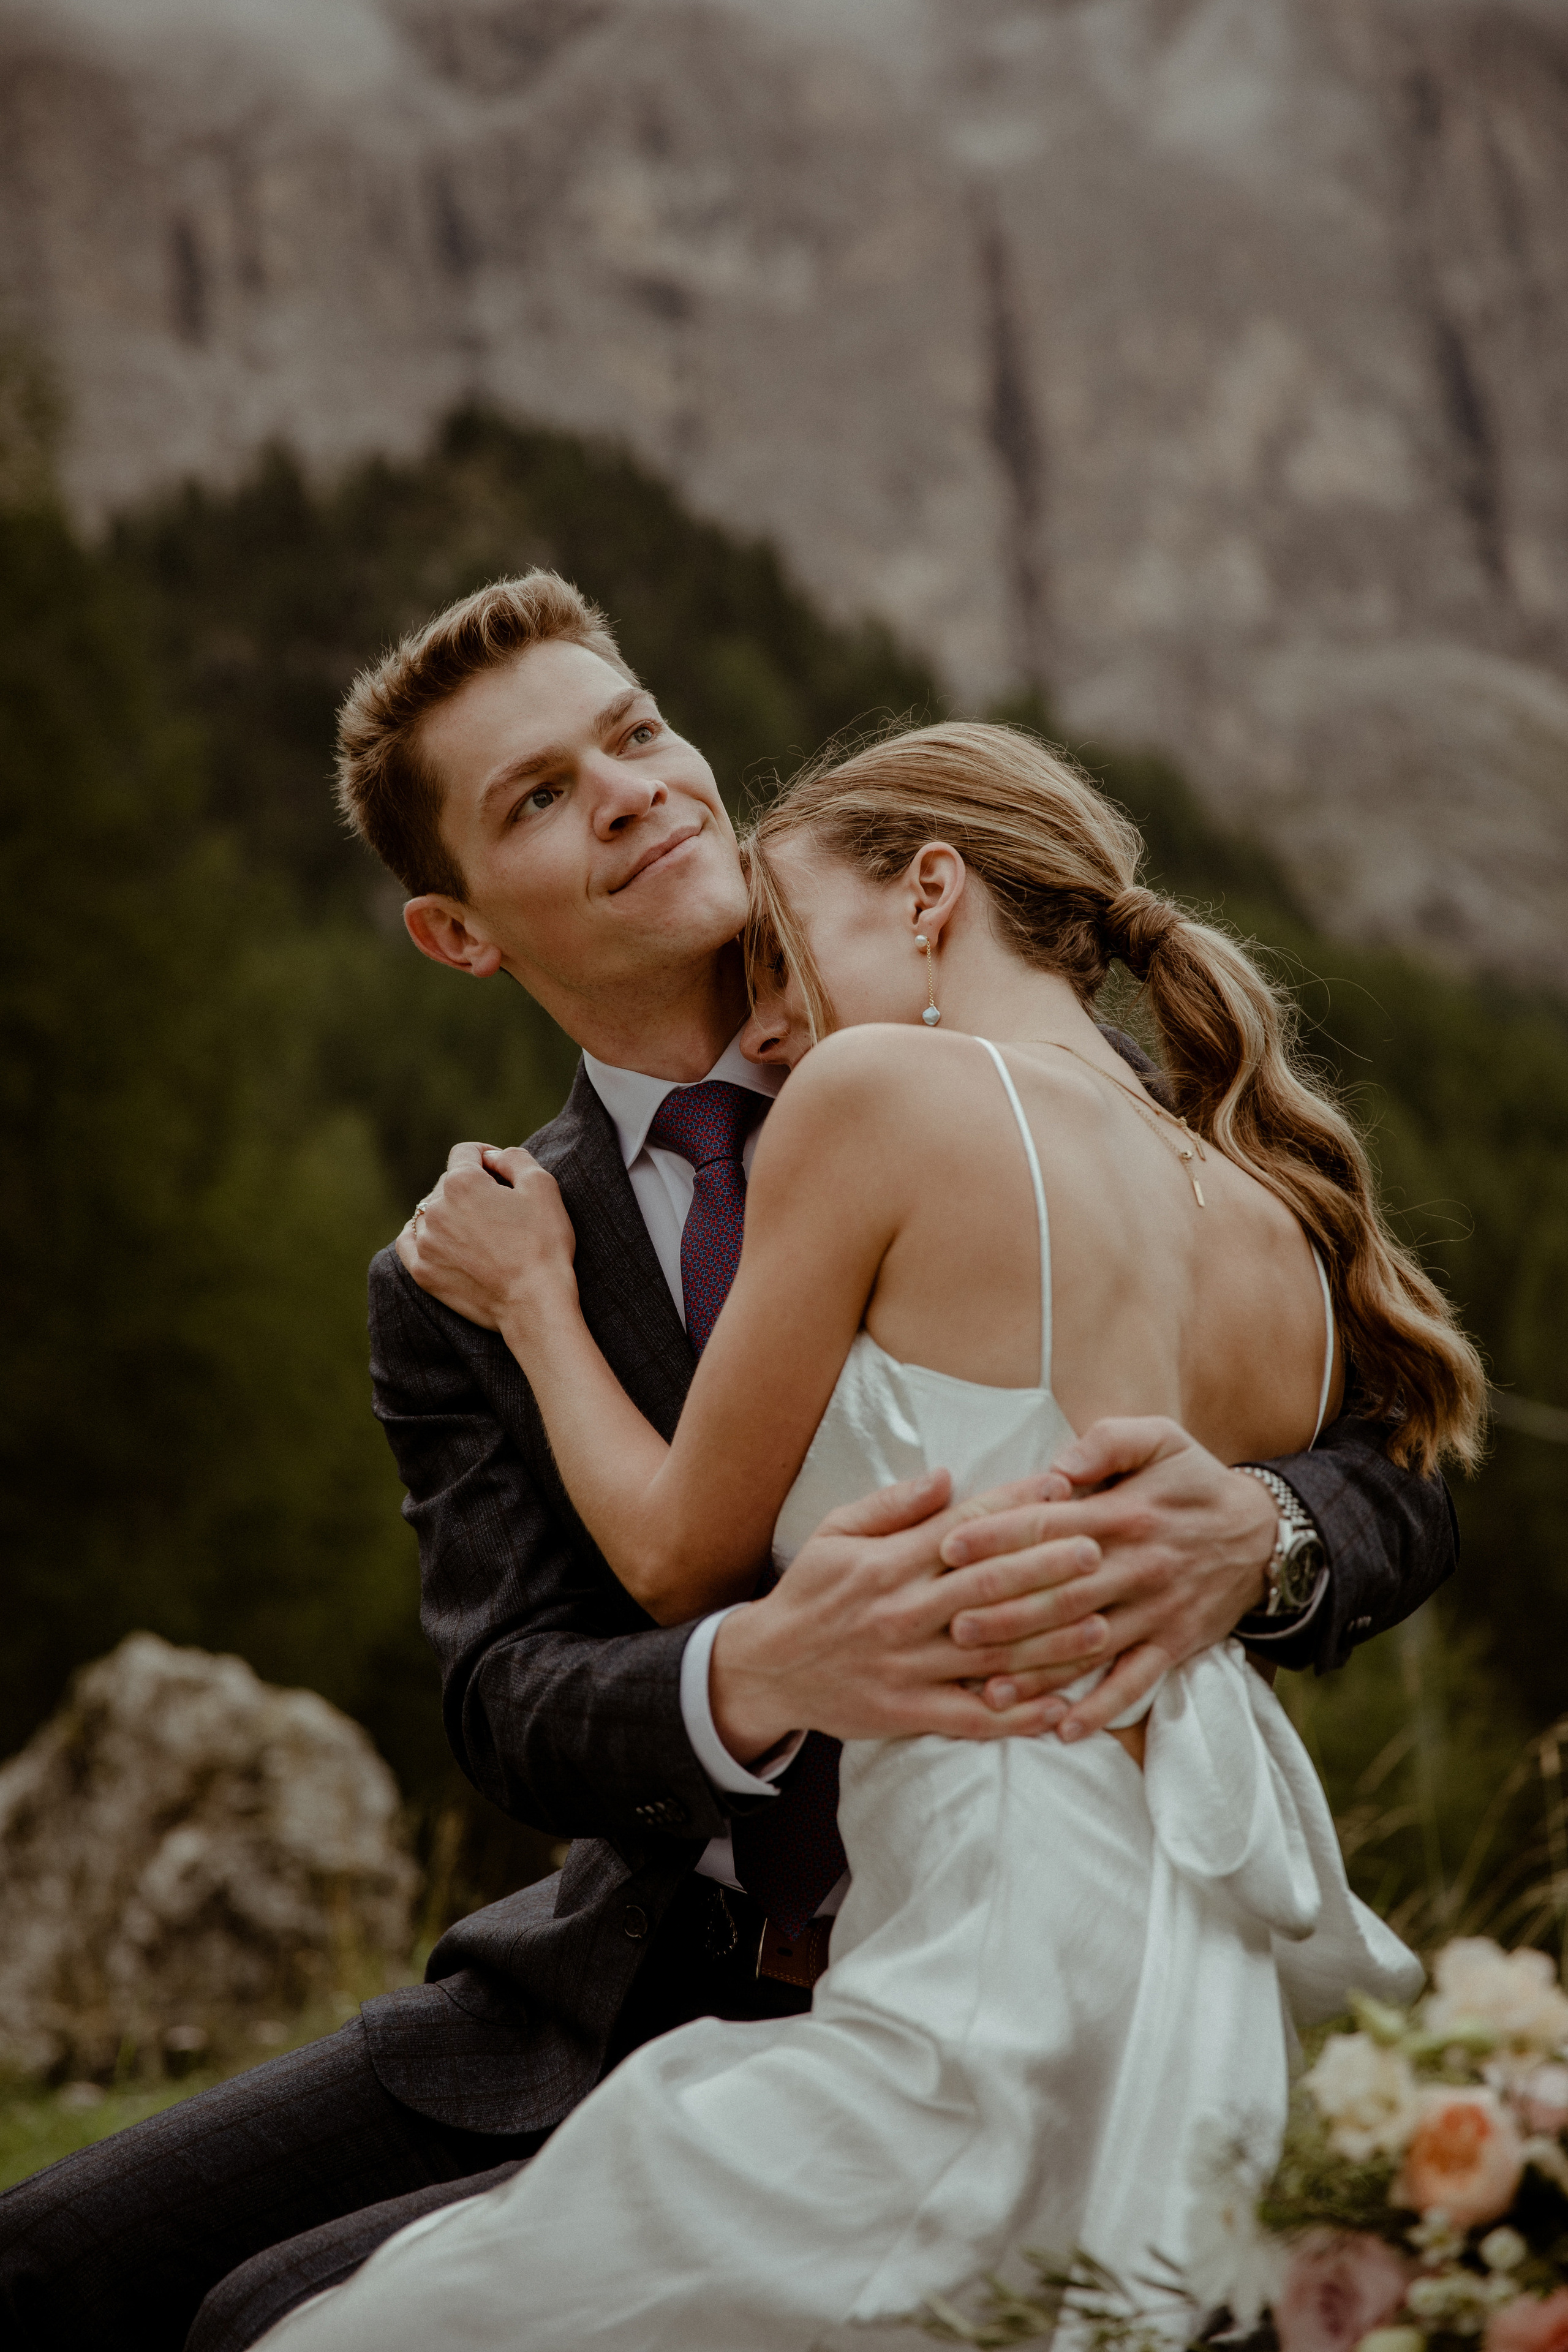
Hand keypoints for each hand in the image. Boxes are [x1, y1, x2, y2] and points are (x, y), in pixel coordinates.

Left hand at [396, 1141, 577, 1331]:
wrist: (534, 1302)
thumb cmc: (543, 1243)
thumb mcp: (542, 1186)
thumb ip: (514, 1158)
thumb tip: (492, 1157)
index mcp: (462, 1183)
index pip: (465, 1153)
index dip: (486, 1156)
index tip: (501, 1172)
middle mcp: (435, 1208)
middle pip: (448, 1182)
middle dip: (471, 1187)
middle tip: (499, 1208)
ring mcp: (425, 1242)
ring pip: (430, 1212)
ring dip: (450, 1213)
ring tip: (477, 1230)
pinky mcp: (423, 1272)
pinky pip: (408, 1242)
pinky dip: (421, 1236)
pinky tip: (438, 1239)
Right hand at [709, 1466, 1118, 1759]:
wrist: (767, 1667)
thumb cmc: (810, 1592)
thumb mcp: (836, 1532)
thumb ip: (893, 1505)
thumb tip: (947, 1476)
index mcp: (887, 1563)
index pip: (964, 1529)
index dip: (1015, 1506)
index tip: (1060, 1487)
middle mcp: (901, 1612)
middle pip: (988, 1587)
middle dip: (1047, 1566)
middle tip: (1098, 1549)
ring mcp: (906, 1666)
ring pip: (990, 1653)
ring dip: (1050, 1641)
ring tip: (1102, 1625)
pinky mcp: (906, 1711)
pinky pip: (971, 1717)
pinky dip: (1017, 1716)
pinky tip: (1060, 1708)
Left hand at [937, 1417, 1277, 1741]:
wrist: (1265, 1536)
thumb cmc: (1195, 1481)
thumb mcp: (1161, 1438)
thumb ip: (1108, 1442)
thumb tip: (1058, 1465)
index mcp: (1124, 1513)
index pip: (1049, 1526)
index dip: (997, 1537)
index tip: (948, 1548)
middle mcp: (1136, 1566)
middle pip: (1060, 1593)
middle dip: (1003, 1612)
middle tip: (951, 1626)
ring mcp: (1155, 1611)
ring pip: (1088, 1645)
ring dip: (1038, 1671)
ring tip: (988, 1690)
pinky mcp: (1173, 1644)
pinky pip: (1135, 1682)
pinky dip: (1101, 1707)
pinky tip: (1062, 1730)